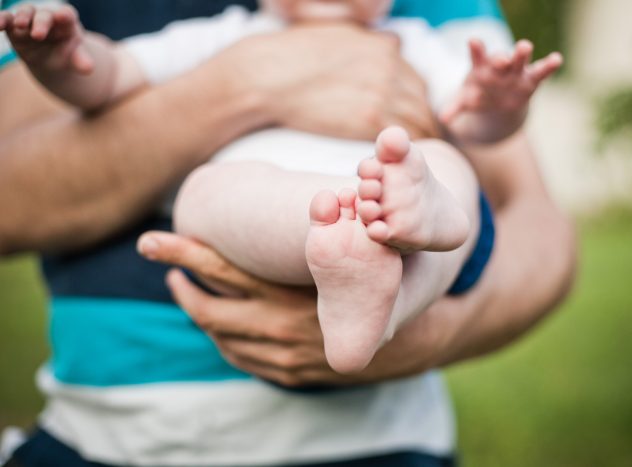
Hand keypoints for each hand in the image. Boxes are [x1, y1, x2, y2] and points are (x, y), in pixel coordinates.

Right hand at [0, 4, 92, 73]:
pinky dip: (1, 20)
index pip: (67, 15)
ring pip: (25, 13)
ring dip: (22, 18)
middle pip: (45, 15)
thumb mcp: (76, 57)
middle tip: (39, 35)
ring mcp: (31, 20)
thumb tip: (89, 69)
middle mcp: (48, 17)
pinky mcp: (14, 27)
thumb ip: (81, 60)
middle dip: (42, 23)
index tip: (63, 16)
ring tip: (19, 25)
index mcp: (67, 22)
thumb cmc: (67, 53)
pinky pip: (6, 20)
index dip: (65, 15)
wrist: (51, 56)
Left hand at [137, 231, 445, 386]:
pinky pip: (238, 357)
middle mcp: (279, 328)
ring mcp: (282, 356)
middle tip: (158, 255)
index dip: (182, 254)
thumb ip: (318, 231)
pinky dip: (220, 336)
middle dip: (178, 281)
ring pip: (219, 334)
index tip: (151, 238)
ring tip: (182, 285)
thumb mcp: (350, 252)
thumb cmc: (375, 282)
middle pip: (209, 307)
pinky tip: (216, 319)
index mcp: (289, 293)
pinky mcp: (288, 373)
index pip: (221, 271)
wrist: (408, 338)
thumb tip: (294, 196)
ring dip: (196, 308)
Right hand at [216, 23, 438, 140]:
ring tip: (409, 158)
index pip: (416, 80)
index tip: (408, 118)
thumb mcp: (339, 35)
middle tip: (413, 143)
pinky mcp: (370, 118)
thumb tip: (390, 46)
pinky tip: (398, 162)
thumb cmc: (295, 55)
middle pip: (422, 101)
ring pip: (418, 121)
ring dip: (416, 139)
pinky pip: (403, 138)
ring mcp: (383, 93)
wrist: (271, 76)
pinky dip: (404, 151)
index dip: (413, 101)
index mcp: (385, 47)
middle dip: (420, 120)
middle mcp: (391, 67)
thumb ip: (370, 43)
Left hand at [440, 39, 562, 143]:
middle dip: (501, 56)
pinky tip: (557, 59)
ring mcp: (516, 71)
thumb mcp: (466, 101)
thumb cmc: (479, 95)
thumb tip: (442, 119)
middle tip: (501, 57)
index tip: (473, 41)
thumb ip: (455, 107)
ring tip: (525, 46)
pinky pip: (541, 70)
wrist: (498, 102)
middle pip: (501, 56)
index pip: (477, 56)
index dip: (476, 49)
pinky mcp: (531, 79)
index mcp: (481, 67)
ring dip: (522, 53)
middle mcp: (499, 66)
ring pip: (520, 59)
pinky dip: (549, 65)